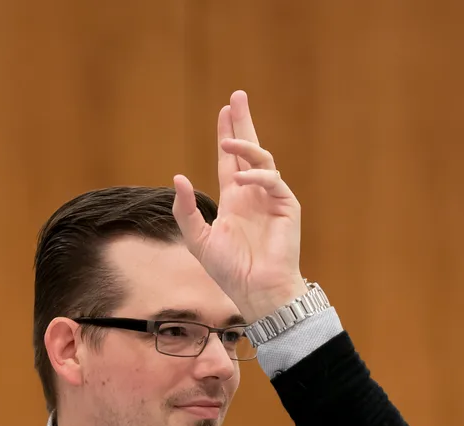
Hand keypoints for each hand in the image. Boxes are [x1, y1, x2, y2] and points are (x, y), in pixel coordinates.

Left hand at [171, 90, 307, 321]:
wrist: (256, 290)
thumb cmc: (230, 270)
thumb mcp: (199, 239)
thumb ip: (185, 211)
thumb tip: (178, 177)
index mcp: (234, 200)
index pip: (230, 161)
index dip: (227, 135)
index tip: (223, 111)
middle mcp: (253, 194)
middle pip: (249, 149)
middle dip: (243, 123)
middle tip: (237, 97)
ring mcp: (271, 198)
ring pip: (262, 159)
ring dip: (245, 147)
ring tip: (227, 142)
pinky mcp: (286, 206)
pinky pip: (273, 180)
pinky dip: (257, 176)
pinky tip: (241, 180)